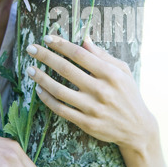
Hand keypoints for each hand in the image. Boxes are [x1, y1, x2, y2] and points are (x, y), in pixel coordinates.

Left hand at [26, 35, 154, 150]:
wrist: (137, 129)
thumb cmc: (129, 94)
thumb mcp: (123, 71)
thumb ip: (103, 55)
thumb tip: (84, 39)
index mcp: (110, 74)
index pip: (80, 54)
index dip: (62, 45)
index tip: (47, 38)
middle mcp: (101, 90)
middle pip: (66, 69)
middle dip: (45, 56)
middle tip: (31, 48)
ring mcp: (92, 108)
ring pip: (59, 90)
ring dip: (41, 78)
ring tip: (30, 69)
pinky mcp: (86, 123)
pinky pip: (60, 109)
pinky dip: (47, 99)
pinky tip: (39, 89)